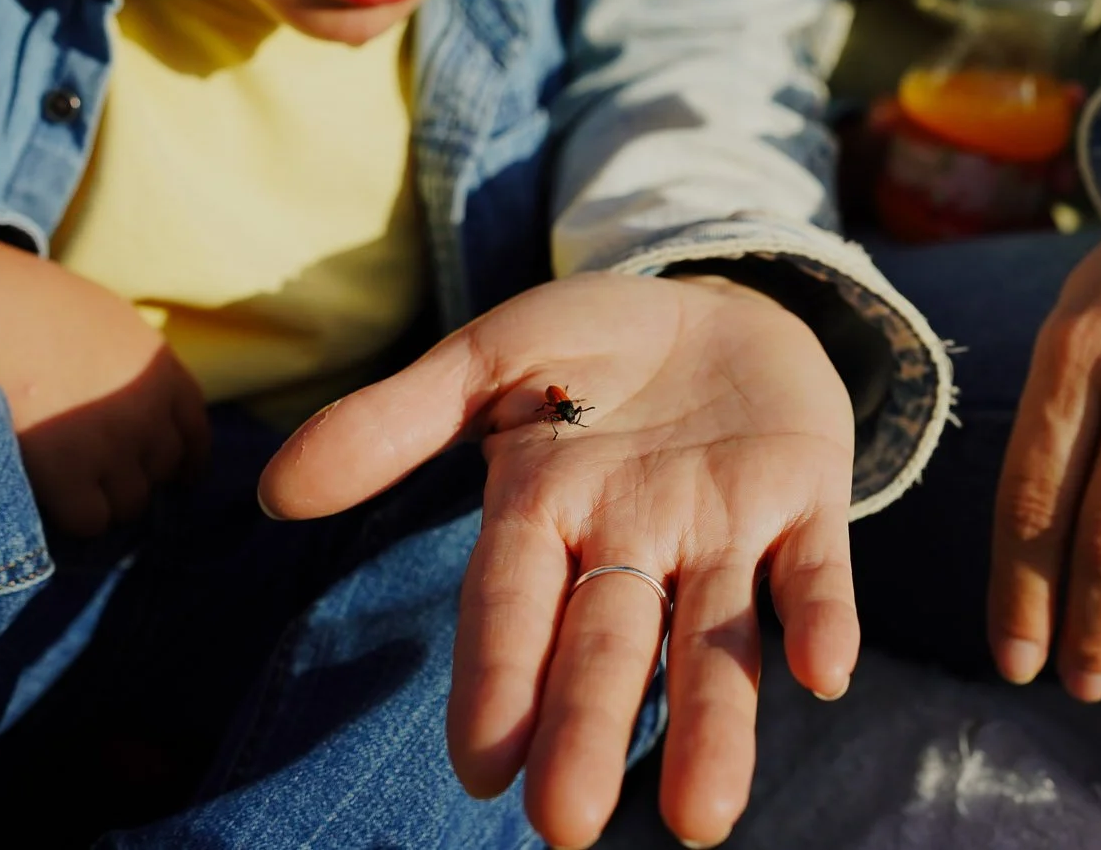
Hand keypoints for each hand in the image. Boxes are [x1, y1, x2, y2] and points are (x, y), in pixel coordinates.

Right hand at [0, 231, 210, 535]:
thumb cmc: (23, 308)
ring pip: (128, 504)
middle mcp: (147, 410)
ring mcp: (112, 445)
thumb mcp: (98, 321)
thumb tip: (137, 407)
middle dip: (131, 474)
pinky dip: (70, 514)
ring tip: (59, 475)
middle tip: (90, 467)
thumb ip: (126, 365)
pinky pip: (90, 519)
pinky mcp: (70, 476)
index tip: (177, 478)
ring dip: (100, 497)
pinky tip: (43, 492)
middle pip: (159, 472)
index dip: (183, 460)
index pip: (194, 434)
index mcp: (158, 368)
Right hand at [259, 271, 858, 849]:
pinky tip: (824, 673)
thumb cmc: (592, 346)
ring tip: (701, 818)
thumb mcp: (491, 356)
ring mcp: (723, 532)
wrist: (718, 302)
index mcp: (545, 512)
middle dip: (588, 730)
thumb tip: (275, 491)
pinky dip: (821, 618)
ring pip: (713, 643)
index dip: (497, 678)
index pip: (511, 605)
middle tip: (566, 827)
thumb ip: (397, 420)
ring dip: (713, 726)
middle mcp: (631, 543)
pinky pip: (816, 571)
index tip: (482, 767)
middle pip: (606, 647)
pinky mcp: (807, 504)